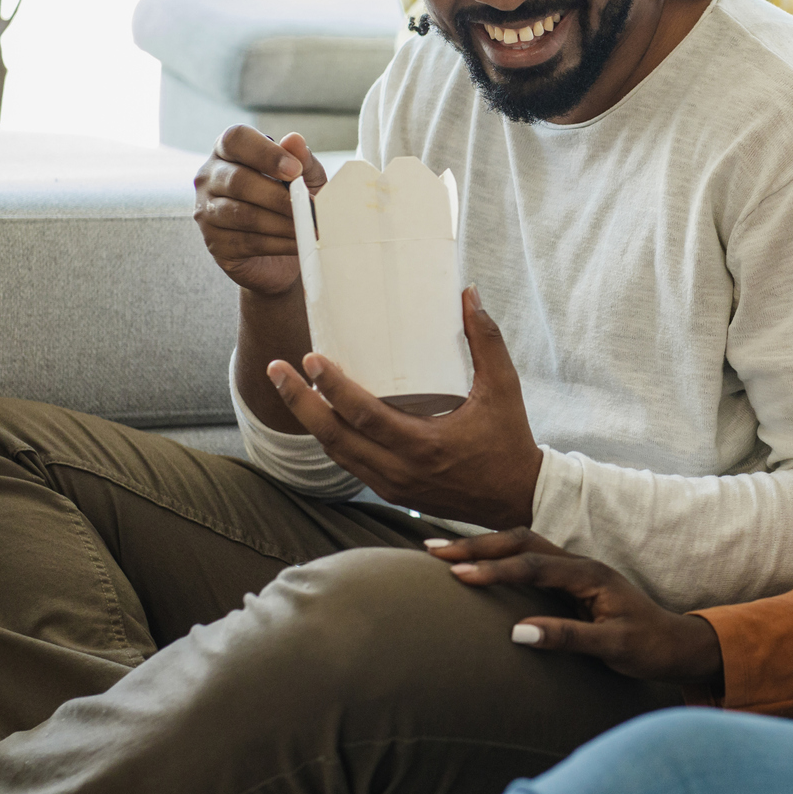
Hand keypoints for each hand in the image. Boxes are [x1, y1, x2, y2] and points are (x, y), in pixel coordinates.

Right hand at [193, 127, 326, 296]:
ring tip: (307, 227)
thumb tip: (294, 139)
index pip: (235, 139)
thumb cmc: (291, 203)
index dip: (266, 153)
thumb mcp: (306, 178)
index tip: (295, 170)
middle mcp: (209, 177)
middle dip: (278, 196)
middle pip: (237, 180)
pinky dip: (278, 243)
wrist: (284, 251)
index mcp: (228, 151)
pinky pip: (247, 242)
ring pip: (242, 214)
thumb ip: (302, 160)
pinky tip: (297, 242)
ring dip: (281, 222)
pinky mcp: (215, 243)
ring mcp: (206, 211)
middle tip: (308, 206)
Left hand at [268, 288, 544, 527]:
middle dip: (299, 401)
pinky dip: (331, 438)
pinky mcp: (393, 493)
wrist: (516, 498)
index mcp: (424, 444)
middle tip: (276, 369)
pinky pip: (350, 464)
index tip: (310, 358)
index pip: (363, 415)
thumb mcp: (504, 387)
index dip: (332, 387)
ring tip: (287, 386)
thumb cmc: (510, 440)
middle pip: (333, 437)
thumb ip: (486, 340)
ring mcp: (393, 486)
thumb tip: (467, 295)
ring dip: (308, 420)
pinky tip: (319, 414)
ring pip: (335, 453)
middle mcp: (400, 470)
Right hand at [426, 528, 724, 684]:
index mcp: (590, 575)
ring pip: (523, 545)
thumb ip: (568, 637)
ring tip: (443, 552)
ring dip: (484, 546)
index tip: (457, 575)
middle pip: (522, 542)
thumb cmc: (647, 646)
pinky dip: (498, 556)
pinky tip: (476, 563)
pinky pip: (528, 559)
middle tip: (433, 552)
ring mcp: (574, 570)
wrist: (676, 644)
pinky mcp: (570, 581)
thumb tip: (517, 633)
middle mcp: (580, 565)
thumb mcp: (612, 647)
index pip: (533, 565)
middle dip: (477, 545)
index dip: (494, 569)